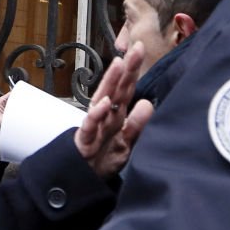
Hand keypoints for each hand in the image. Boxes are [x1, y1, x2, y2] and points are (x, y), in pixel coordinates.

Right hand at [75, 43, 154, 177]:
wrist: (82, 181)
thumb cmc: (103, 158)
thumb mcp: (126, 143)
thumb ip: (137, 124)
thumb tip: (148, 104)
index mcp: (115, 114)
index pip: (126, 88)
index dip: (134, 70)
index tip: (141, 49)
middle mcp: (105, 115)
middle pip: (117, 88)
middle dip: (126, 68)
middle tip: (136, 48)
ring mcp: (94, 126)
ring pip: (102, 100)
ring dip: (110, 82)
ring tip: (119, 64)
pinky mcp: (84, 140)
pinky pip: (90, 126)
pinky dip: (96, 114)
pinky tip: (103, 103)